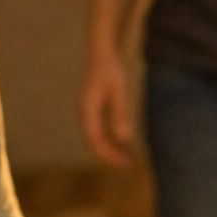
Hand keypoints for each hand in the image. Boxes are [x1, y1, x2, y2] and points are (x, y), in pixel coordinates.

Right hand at [80, 52, 136, 166]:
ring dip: (113, 148)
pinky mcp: (94, 109)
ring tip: (131, 157)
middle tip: (131, 165)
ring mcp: (88, 112)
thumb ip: (120, 114)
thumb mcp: (119, 91)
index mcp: (87, 111)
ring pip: (98, 138)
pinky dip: (113, 138)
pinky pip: (101, 130)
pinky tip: (127, 142)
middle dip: (112, 156)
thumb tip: (124, 138)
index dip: (110, 155)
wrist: (102, 51)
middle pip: (95, 143)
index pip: (96, 141)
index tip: (126, 164)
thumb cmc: (111, 69)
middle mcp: (84, 113)